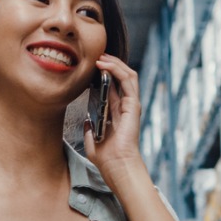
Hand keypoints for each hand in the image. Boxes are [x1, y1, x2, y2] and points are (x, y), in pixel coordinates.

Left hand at [84, 54, 145, 186]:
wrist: (117, 166)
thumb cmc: (107, 159)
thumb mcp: (92, 142)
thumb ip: (90, 131)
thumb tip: (86, 122)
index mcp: (116, 113)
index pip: (113, 87)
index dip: (104, 74)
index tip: (91, 66)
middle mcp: (125, 107)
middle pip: (121, 78)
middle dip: (110, 64)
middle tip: (96, 55)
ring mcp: (131, 105)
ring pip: (127, 75)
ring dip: (114, 63)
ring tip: (101, 56)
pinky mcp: (133, 105)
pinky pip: (128, 81)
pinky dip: (117, 69)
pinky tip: (105, 65)